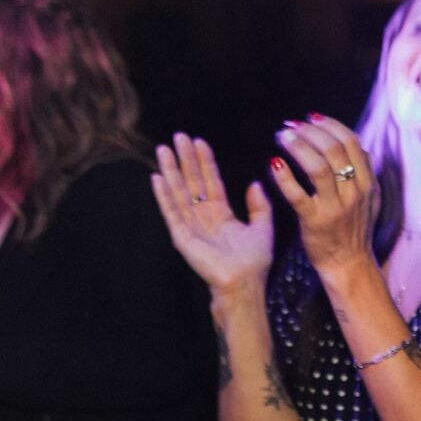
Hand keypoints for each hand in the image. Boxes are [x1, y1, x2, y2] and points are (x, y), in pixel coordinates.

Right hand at [153, 134, 275, 291]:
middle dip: (185, 159)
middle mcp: (203, 218)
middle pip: (192, 182)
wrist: (244, 284)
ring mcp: (191, 227)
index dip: (205, 162)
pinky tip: (157, 177)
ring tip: (164, 149)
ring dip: (171, 170)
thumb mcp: (263, 227)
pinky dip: (163, 195)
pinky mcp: (182, 237)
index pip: (211, 182)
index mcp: (222, 216)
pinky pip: (171, 212)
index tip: (199, 141)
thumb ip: (259, 205)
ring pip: (179, 192)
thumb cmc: (255, 262)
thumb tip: (255, 183)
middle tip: (177, 136)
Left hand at [271, 114, 378, 281]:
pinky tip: (274, 164)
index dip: (329, 125)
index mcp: (367, 183)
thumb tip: (355, 145)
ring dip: (298, 146)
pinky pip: (298, 195)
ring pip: (318, 167)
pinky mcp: (315, 222)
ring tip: (282, 136)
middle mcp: (354, 192)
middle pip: (335, 149)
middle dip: (310, 131)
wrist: (348, 264)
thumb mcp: (369, 199)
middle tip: (291, 126)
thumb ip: (364, 173)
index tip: (311, 118)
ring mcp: (335, 207)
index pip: (351, 142)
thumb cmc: (354, 230)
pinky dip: (285, 177)